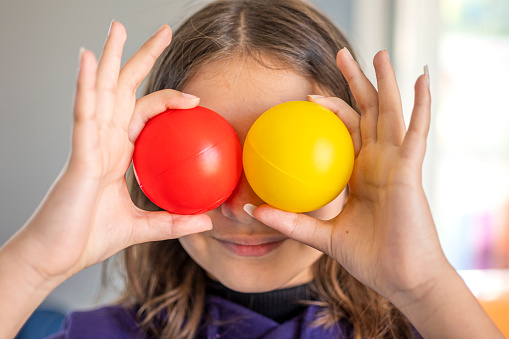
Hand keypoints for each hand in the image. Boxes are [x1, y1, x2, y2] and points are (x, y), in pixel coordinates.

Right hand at [10, 21, 211, 282]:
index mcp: (117, 153)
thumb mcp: (140, 228)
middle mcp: (103, 141)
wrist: (54, 258)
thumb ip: (172, 222)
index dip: (167, 98)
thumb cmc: (87, 238)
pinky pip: (83, 116)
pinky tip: (90, 60)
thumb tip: (207, 221)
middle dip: (140, 58)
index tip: (195, 97)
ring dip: (110, 59)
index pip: (144, 112)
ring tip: (117, 29)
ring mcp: (88, 145)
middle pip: (123, 90)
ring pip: (101, 92)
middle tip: (162, 31)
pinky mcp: (77, 156)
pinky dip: (86, 87)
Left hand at [253, 50, 504, 337]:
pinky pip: (416, 132)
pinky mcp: (410, 170)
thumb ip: (290, 221)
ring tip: (380, 54)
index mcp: (362, 172)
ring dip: (386, 82)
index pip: (346, 131)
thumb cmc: (367, 258)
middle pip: (368, 112)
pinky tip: (421, 79)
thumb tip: (251, 210)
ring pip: (391, 113)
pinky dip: (421, 104)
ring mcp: (397, 163)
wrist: (400, 279)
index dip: (332, 110)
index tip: (308, 97)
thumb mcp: (320, 236)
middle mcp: (380, 161)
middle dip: (357, 82)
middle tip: (341, 54)